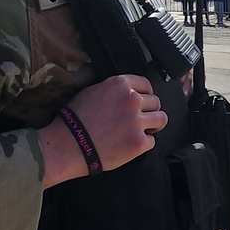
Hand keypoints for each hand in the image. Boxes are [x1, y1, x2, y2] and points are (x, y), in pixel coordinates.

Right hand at [38, 74, 167, 189]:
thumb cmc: (74, 120)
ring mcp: (137, 121)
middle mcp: (132, 100)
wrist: (68, 145)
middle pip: (155, 102)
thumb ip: (113, 90)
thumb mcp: (92, 92)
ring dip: (153, 125)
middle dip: (149, 111)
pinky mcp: (139, 142)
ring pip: (161, 119)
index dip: (145, 94)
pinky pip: (153, 141)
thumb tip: (125, 93)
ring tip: (142, 131)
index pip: (146, 84)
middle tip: (139, 119)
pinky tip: (131, 145)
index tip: (143, 102)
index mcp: (120, 84)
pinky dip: (144, 144)